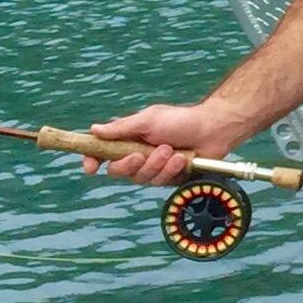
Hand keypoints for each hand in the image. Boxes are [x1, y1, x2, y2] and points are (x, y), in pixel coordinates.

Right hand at [87, 101, 237, 185]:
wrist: (212, 129)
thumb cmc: (180, 120)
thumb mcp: (148, 120)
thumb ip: (121, 128)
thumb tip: (94, 130)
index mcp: (128, 139)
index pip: (103, 153)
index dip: (93, 161)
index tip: (90, 167)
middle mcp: (138, 155)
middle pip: (118, 171)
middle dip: (129, 165)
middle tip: (142, 154)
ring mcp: (153, 168)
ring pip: (141, 179)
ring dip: (155, 165)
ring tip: (171, 150)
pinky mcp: (169, 178)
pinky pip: (161, 182)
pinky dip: (171, 170)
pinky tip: (182, 159)